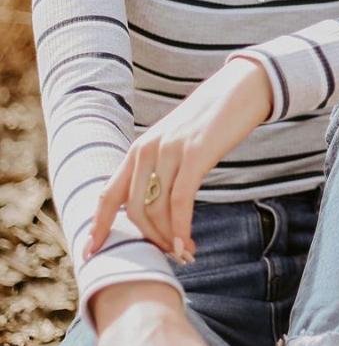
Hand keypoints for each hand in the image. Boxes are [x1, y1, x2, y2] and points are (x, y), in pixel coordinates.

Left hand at [86, 58, 272, 260]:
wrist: (239, 90)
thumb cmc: (211, 123)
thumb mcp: (176, 144)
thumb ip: (161, 170)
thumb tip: (156, 207)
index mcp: (138, 150)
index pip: (108, 195)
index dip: (99, 226)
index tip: (92, 253)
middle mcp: (146, 150)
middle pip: (134, 210)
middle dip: (151, 239)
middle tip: (171, 254)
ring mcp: (169, 151)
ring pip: (157, 209)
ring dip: (169, 238)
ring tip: (185, 252)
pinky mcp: (193, 154)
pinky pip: (180, 200)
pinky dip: (180, 227)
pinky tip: (186, 243)